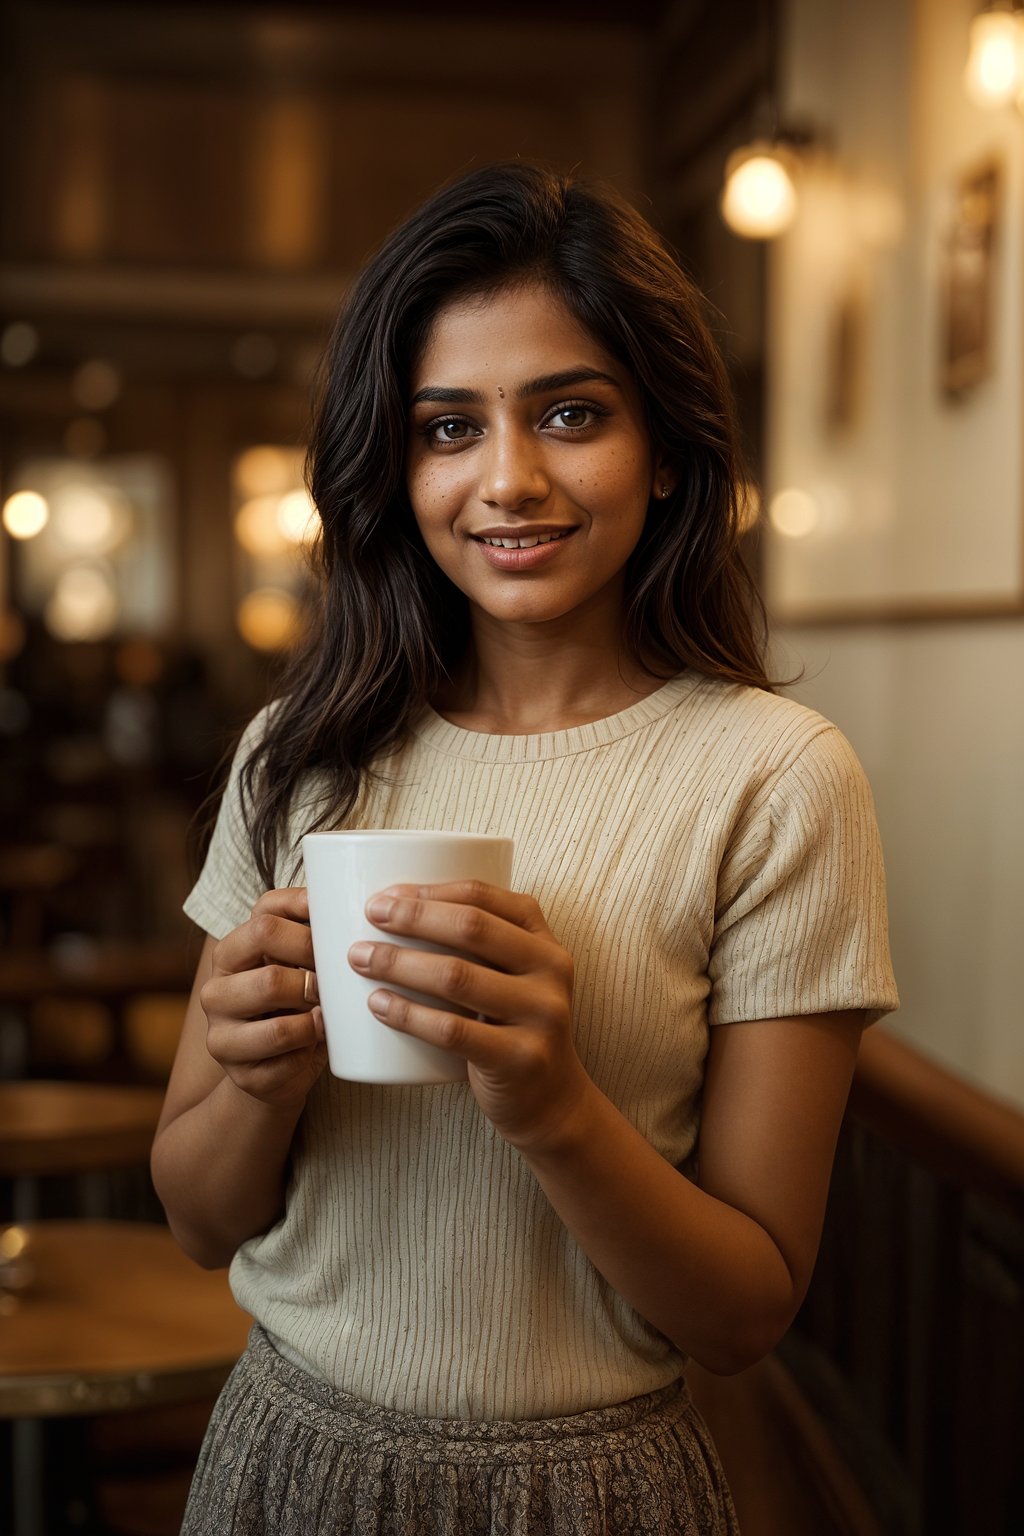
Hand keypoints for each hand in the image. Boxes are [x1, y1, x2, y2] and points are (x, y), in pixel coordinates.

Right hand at [200, 887, 327, 1110]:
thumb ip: (307, 926)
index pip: (264, 920)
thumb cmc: (297, 1000)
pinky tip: (317, 1047)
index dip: (310, 929)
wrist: (280, 1064)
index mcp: (230, 952)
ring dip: (315, 1023)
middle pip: (272, 978)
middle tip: (338, 985)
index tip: (339, 935)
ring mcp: (222, 1036)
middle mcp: (215, 991)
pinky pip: (286, 1065)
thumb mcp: (297, 958)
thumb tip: (343, 898)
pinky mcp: (240, 1075)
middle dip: (316, 983)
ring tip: (330, 1016)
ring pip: (279, 1028)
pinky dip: (310, 1055)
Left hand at [347, 881, 589, 1148]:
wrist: (551, 1099)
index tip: (384, 895)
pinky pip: (453, 1031)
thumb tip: (393, 909)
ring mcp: (541, 1015)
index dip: (430, 891)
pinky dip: (410, 1015)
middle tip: (369, 917)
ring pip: (457, 976)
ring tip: (360, 959)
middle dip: (412, 917)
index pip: (484, 897)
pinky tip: (378, 1004)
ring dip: (399, 963)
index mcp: (543, 939)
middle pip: (471, 928)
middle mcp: (550, 970)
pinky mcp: (520, 1058)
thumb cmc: (512, 1027)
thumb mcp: (513, 977)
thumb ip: (478, 946)